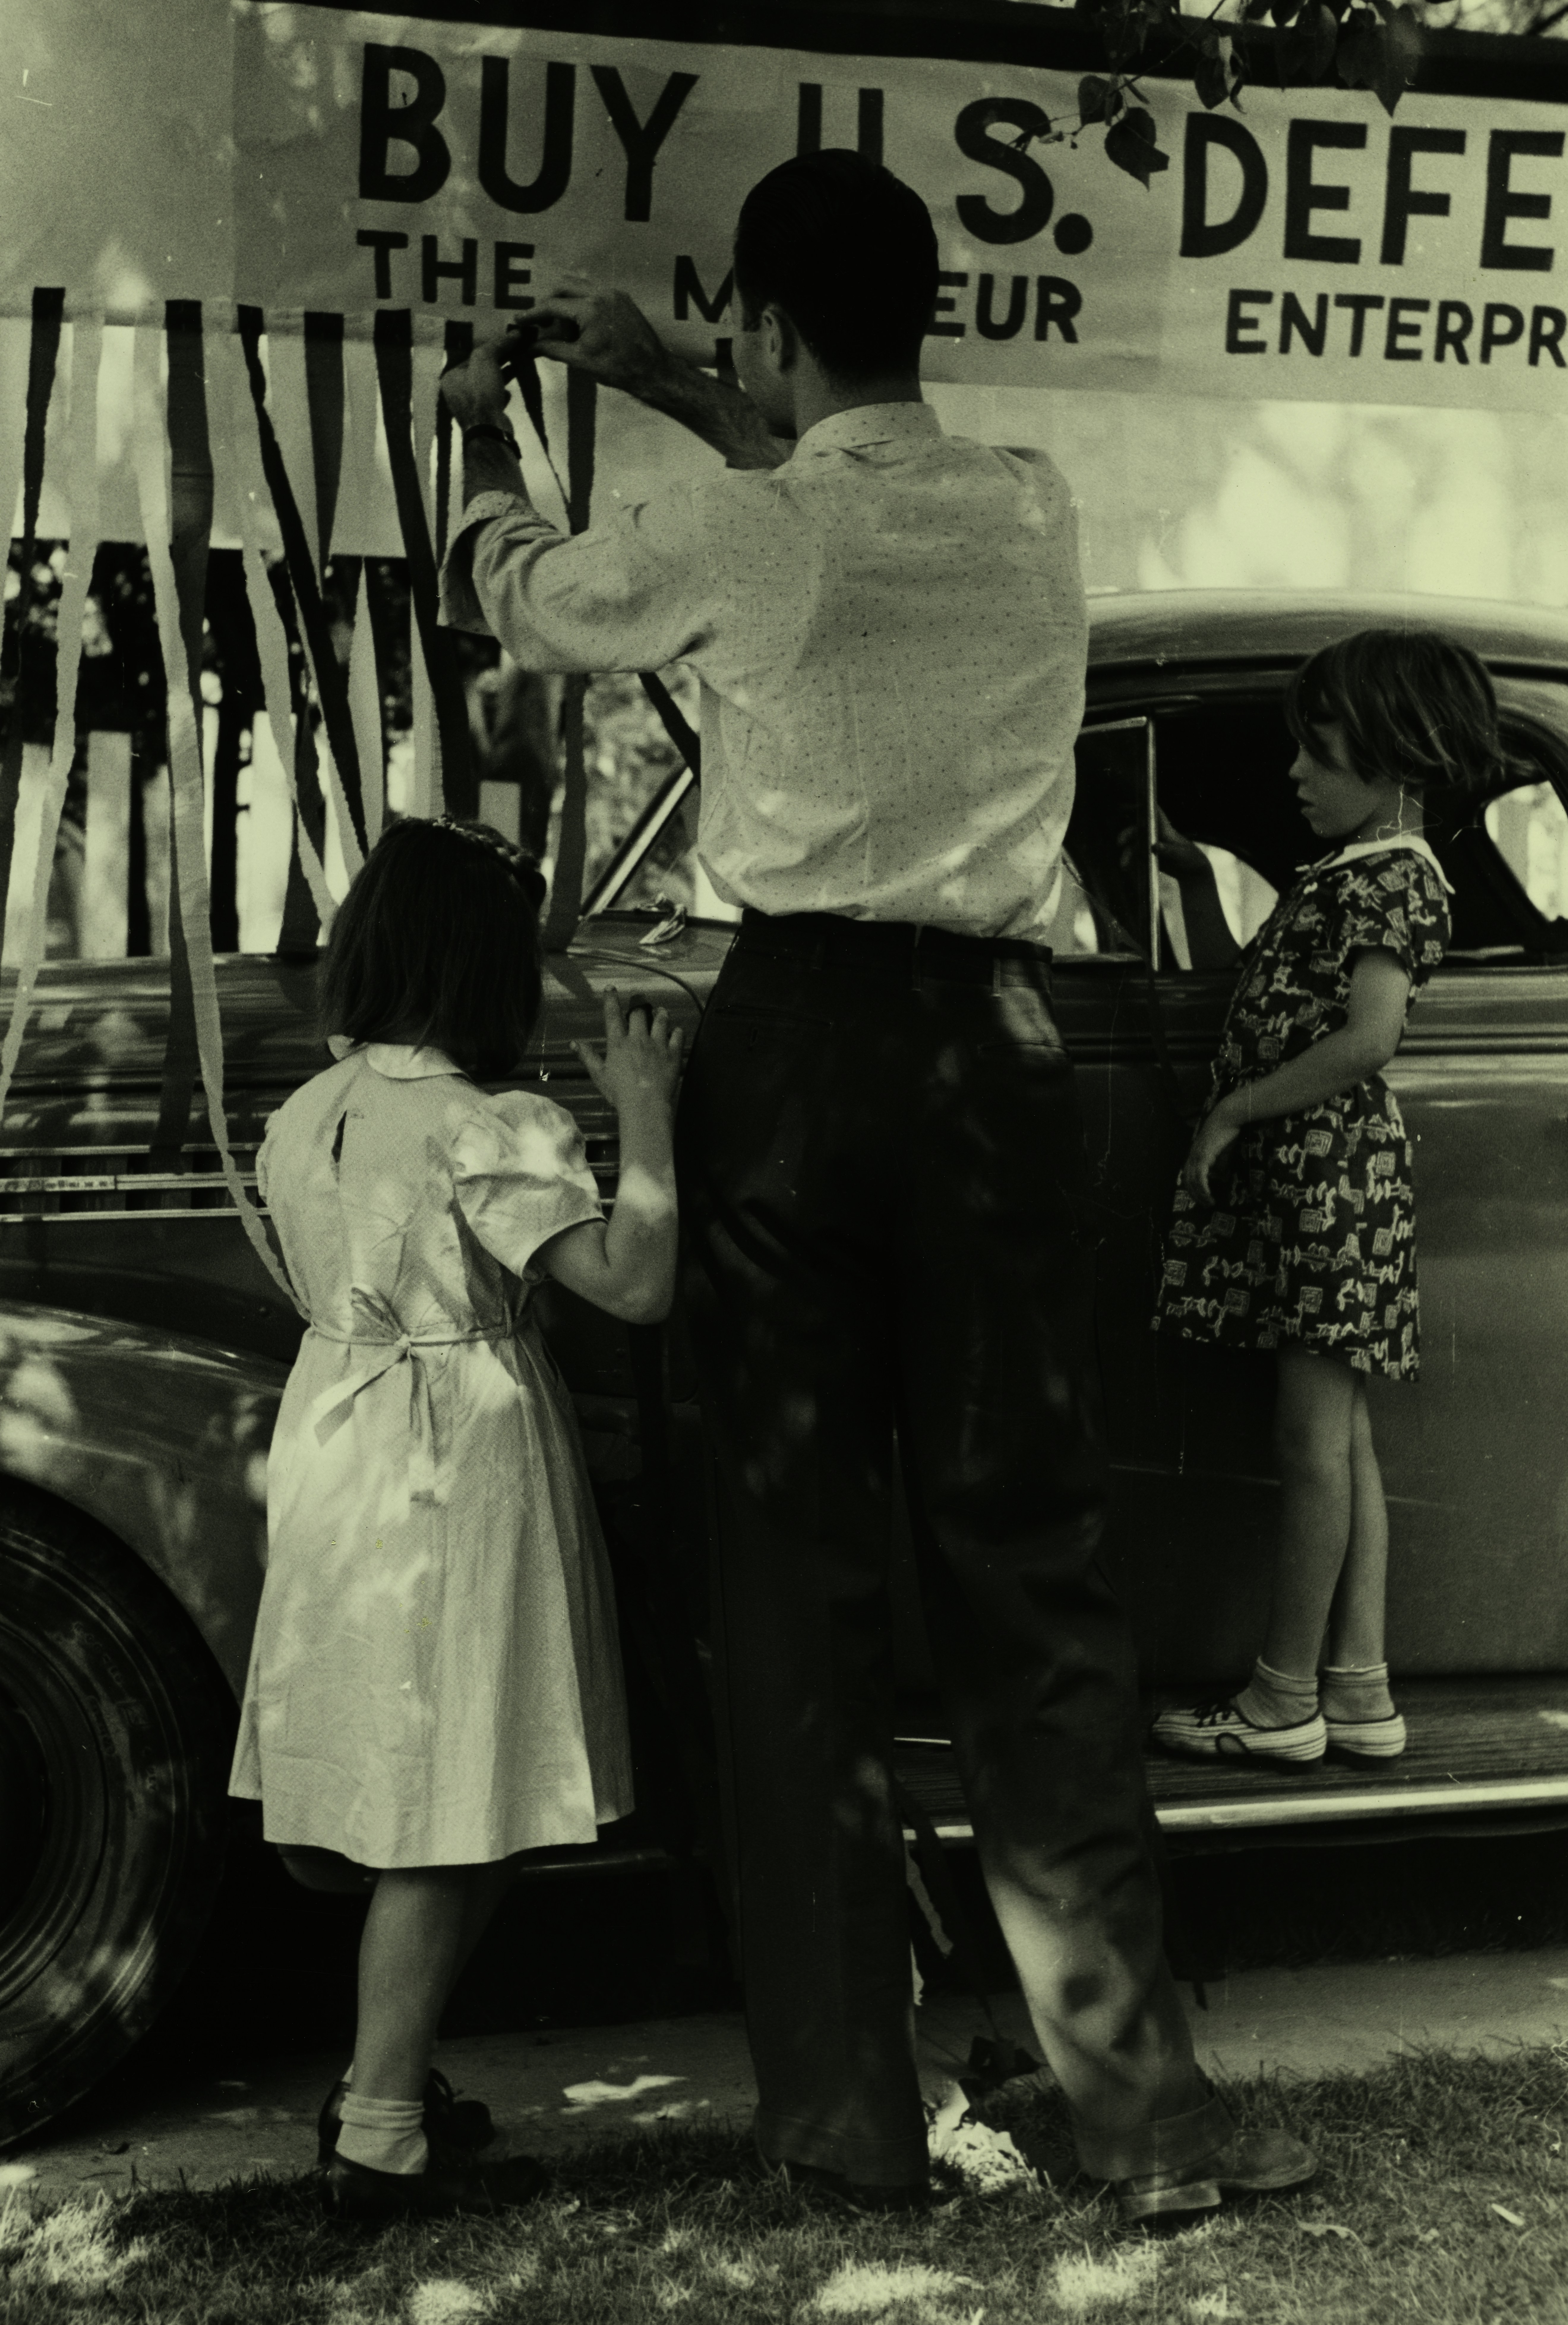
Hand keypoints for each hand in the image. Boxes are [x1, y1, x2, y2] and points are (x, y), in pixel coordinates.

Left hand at [439, 340, 509, 430]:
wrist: (489, 429)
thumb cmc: (481, 391)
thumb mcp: (485, 359)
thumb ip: (497, 344)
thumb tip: (514, 333)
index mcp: (451, 377)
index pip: (471, 356)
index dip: (489, 347)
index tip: (504, 341)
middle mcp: (457, 392)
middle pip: (480, 370)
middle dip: (497, 360)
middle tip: (514, 349)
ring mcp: (470, 407)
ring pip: (488, 385)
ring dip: (502, 375)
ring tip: (517, 364)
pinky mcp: (484, 418)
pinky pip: (493, 400)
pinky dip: (501, 394)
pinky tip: (508, 392)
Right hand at [526, 288, 676, 400]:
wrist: (652, 370)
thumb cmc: (617, 367)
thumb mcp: (580, 360)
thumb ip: (552, 349)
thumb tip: (529, 347)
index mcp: (590, 308)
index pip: (553, 305)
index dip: (534, 314)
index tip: (521, 320)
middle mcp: (602, 293)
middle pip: (564, 285)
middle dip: (549, 301)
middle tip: (542, 321)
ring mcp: (614, 292)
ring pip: (580, 284)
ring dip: (565, 299)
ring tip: (562, 324)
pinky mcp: (622, 297)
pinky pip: (595, 290)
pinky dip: (582, 300)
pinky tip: (580, 321)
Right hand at [575, 989, 683, 1115]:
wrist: (645, 1105)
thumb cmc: (619, 1093)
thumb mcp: (599, 1075)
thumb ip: (587, 1056)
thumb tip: (573, 1043)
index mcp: (618, 1043)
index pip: (613, 1015)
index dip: (611, 1000)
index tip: (611, 989)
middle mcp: (638, 1039)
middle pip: (639, 1013)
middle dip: (638, 1004)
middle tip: (640, 1002)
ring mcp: (657, 1045)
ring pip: (660, 1020)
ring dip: (660, 1013)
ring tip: (660, 1010)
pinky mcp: (672, 1054)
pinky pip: (677, 1036)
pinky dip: (677, 1031)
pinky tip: (677, 1030)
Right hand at [1117, 806, 1208, 885]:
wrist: (1193, 872)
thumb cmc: (1190, 858)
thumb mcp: (1182, 855)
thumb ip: (1169, 850)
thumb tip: (1154, 846)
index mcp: (1165, 829)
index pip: (1154, 813)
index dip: (1143, 806)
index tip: (1129, 803)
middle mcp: (1156, 835)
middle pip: (1138, 829)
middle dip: (1127, 834)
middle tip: (1119, 842)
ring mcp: (1151, 846)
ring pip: (1135, 845)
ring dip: (1127, 853)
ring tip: (1123, 865)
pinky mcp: (1149, 857)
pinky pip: (1136, 856)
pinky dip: (1130, 860)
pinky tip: (1126, 867)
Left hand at [1182, 1096, 1243, 1204]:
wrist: (1228, 1119)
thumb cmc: (1226, 1134)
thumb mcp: (1222, 1153)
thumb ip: (1218, 1165)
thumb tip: (1219, 1177)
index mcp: (1195, 1155)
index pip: (1188, 1175)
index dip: (1193, 1188)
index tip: (1200, 1198)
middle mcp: (1192, 1156)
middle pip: (1187, 1180)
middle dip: (1195, 1195)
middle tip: (1205, 1205)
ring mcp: (1196, 1156)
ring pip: (1193, 1181)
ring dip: (1200, 1194)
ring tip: (1209, 1203)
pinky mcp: (1202, 1156)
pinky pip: (1200, 1177)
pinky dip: (1203, 1188)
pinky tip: (1208, 1195)